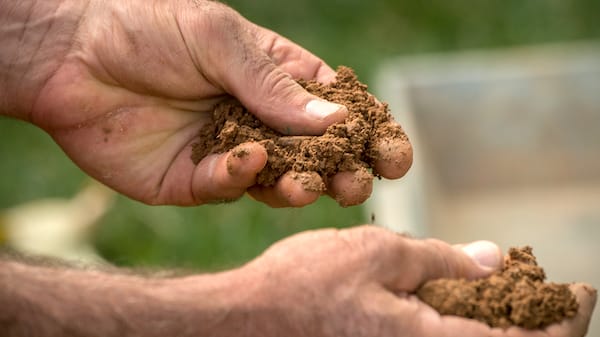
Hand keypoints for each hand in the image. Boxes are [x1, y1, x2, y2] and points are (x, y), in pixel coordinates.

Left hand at [14, 0, 406, 205]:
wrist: (70, 57)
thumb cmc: (146, 29)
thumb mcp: (219, 40)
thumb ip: (275, 84)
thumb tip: (336, 121)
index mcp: (276, 79)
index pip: (336, 109)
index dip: (370, 132)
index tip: (397, 153)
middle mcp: (260, 119)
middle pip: (317, 154)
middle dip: (346, 170)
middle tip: (362, 183)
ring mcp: (231, 152)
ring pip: (281, 180)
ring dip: (302, 184)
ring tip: (312, 184)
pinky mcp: (196, 180)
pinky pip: (229, 186)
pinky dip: (241, 176)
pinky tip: (245, 159)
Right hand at [230, 226, 595, 336]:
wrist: (246, 322)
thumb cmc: (304, 286)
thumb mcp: (379, 254)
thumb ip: (442, 259)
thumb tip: (493, 258)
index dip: (564, 319)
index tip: (579, 290)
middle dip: (539, 322)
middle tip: (550, 289)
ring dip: (503, 320)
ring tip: (509, 285)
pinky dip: (465, 321)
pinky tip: (461, 293)